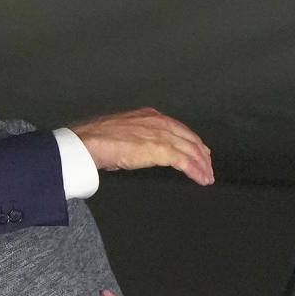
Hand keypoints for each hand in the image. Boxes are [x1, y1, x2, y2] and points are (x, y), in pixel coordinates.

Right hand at [70, 108, 213, 185]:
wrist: (87, 142)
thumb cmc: (94, 140)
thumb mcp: (119, 134)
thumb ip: (133, 140)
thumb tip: (135, 152)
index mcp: (148, 116)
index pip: (178, 128)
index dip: (191, 141)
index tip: (197, 151)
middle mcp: (159, 122)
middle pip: (189, 138)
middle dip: (201, 154)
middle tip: (207, 166)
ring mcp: (161, 134)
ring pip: (191, 150)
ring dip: (201, 165)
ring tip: (206, 176)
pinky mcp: (162, 149)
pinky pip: (186, 161)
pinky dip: (196, 171)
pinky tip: (200, 179)